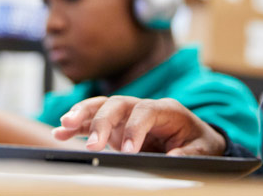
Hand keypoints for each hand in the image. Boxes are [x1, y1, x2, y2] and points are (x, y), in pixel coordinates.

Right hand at [52, 96, 226, 155]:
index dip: (135, 129)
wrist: (196, 138)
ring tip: (64, 126)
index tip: (128, 152)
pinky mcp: (116, 125)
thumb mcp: (203, 150)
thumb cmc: (199, 142)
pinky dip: (76, 125)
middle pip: (118, 104)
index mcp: (167, 109)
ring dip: (82, 114)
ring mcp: (127, 114)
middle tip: (94, 146)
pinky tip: (60, 132)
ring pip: (101, 106)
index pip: (145, 112)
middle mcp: (142, 107)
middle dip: (102, 121)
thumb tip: (173, 158)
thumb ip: (189, 154)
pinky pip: (93, 121)